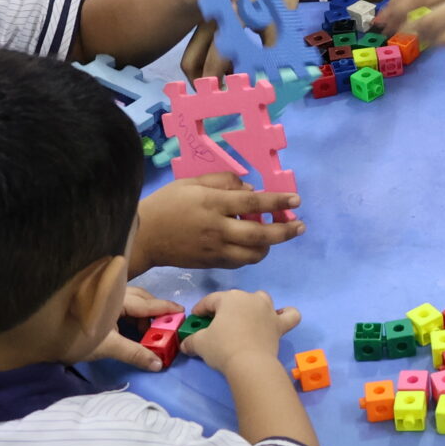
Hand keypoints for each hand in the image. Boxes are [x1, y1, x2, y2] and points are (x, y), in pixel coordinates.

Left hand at [84, 284, 185, 370]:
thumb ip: (134, 353)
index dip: (164, 308)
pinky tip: (134, 328)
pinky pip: (121, 305)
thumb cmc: (74, 339)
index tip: (181, 311)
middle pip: (140, 298)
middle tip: (168, 325)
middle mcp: (109, 292)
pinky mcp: (96, 304)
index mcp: (114, 298)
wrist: (41, 340)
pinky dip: (132, 316)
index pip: (145, 303)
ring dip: (143, 314)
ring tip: (150, 331)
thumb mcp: (107, 347)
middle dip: (155, 311)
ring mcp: (102, 297)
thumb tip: (158, 364)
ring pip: (130, 301)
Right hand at [133, 173, 302, 268]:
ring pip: (253, 254)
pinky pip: (240, 262)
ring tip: (277, 236)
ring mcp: (215, 249)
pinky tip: (255, 245)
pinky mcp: (212, 263)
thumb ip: (223, 181)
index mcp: (213, 204)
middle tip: (300, 226)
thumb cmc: (167, 204)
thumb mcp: (192, 182)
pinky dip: (252, 254)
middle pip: (260, 233)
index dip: (277, 201)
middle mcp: (218, 228)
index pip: (252, 202)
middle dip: (285, 231)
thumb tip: (250, 188)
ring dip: (270, 245)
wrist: (144, 237)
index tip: (296, 200)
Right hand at [180, 288, 301, 372]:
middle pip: (235, 300)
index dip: (200, 309)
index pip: (211, 300)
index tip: (196, 319)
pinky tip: (278, 319)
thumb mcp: (200, 343)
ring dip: (253, 307)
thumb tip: (185, 345)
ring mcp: (268, 310)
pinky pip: (289, 314)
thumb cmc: (222, 347)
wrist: (249, 363)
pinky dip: (285, 315)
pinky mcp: (280, 324)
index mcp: (230, 298)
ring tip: (245, 320)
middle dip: (225, 310)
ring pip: (261, 300)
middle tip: (216, 325)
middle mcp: (251, 298)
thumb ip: (191, 340)